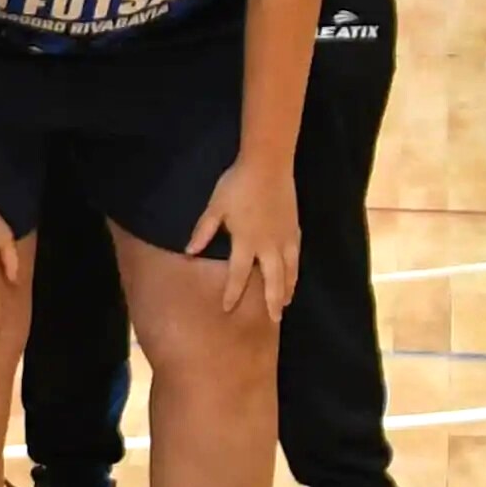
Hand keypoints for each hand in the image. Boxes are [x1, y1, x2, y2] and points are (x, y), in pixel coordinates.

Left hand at [189, 157, 299, 316]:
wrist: (267, 166)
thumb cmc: (237, 185)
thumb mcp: (215, 208)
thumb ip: (203, 232)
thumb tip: (188, 253)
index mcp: (246, 242)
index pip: (238, 275)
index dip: (232, 293)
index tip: (227, 309)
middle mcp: (268, 246)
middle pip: (272, 281)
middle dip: (271, 302)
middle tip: (274, 321)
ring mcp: (284, 239)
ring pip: (289, 272)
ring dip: (287, 289)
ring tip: (285, 304)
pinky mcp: (294, 230)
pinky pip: (297, 257)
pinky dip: (296, 271)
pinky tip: (295, 276)